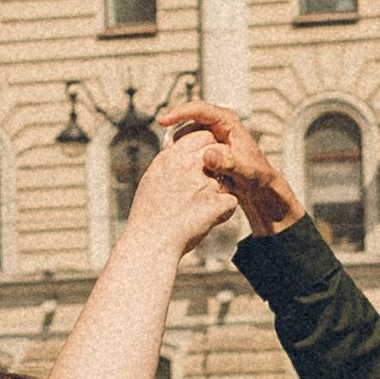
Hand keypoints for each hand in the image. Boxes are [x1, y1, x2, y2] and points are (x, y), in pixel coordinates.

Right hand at [123, 127, 238, 255]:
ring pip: (225, 179)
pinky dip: (223, 212)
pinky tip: (208, 221)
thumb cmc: (148, 215)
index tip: (205, 160)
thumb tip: (175, 147)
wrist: (151, 243)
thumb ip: (168, 161)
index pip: (200, 135)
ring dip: (218, 192)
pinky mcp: (216, 203)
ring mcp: (204, 184)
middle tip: (209, 183)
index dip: (207, 147)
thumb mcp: (153, 179)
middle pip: (217, 150)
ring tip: (198, 210)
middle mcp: (188, 166)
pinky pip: (231, 201)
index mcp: (171, 157)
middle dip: (218, 164)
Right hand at [165, 101, 301, 236]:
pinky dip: (183, 157)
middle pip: (188, 123)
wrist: (259, 186)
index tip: (162, 121)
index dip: (178, 113)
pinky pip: (188, 148)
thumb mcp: (243, 171)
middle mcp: (217, 124)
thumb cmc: (257, 175)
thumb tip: (206, 156)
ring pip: (186, 137)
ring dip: (179, 149)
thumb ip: (226, 163)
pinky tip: (181, 171)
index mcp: (227, 120)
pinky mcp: (206, 147)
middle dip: (176, 137)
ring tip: (176, 166)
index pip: (198, 109)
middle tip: (168, 155)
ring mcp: (211, 135)